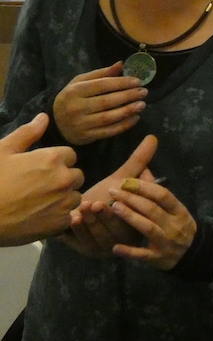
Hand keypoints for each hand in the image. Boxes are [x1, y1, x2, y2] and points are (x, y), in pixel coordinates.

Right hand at [0, 113, 83, 245]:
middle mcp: (64, 178)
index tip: (40, 170)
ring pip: (74, 196)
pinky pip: (67, 217)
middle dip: (63, 179)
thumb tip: (44, 117)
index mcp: (53, 158)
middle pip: (76, 175)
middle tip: (39, 187)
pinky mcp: (60, 223)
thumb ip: (27, 133)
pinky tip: (38, 217)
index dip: (56, 162)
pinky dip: (57, 217)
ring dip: (63, 198)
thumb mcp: (3, 151)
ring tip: (38, 203)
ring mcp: (64, 202)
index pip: (70, 155)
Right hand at [53, 61, 146, 144]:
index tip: (137, 81)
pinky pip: (109, 131)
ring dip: (128, 111)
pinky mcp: (86, 136)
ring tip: (142, 104)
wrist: (55, 123)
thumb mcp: (81, 82)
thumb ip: (101, 73)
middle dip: (128, 96)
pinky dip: (124, 125)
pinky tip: (135, 118)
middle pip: (107, 101)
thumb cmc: (72, 98)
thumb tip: (121, 64)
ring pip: (109, 117)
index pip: (102, 85)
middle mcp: (76, 108)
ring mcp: (81, 124)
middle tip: (144, 92)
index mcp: (75, 91)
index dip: (121, 83)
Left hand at [60, 135, 157, 258]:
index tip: (116, 191)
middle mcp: (127, 238)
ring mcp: (108, 247)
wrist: (80, 214)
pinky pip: (85, 244)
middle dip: (107, 217)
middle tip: (98, 203)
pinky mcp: (90, 252)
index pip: (141, 215)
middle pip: (120, 230)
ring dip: (92, 223)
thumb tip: (152, 137)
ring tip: (84, 208)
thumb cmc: (106, 195)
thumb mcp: (123, 180)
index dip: (129, 204)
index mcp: (140, 220)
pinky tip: (73, 219)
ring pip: (102, 238)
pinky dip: (79, 233)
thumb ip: (138, 162)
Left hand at [107, 179, 195, 270]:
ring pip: (148, 228)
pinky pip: (142, 254)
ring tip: (113, 208)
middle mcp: (174, 225)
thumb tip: (144, 168)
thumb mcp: (175, 209)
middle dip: (132, 199)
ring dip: (131, 217)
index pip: (163, 195)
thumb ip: (159, 192)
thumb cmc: (179, 226)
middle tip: (112, 191)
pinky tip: (115, 247)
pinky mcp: (157, 258)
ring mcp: (166, 242)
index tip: (125, 181)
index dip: (144, 187)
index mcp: (179, 210)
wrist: (192, 254)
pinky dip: (129, 251)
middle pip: (152, 209)